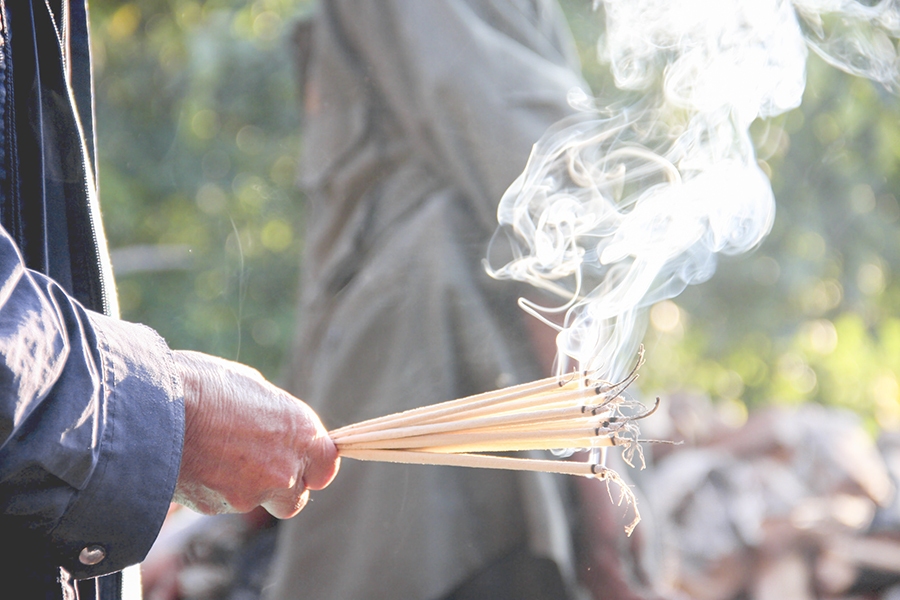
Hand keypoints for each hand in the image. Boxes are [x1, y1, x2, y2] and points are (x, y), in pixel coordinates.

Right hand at [171, 350, 338, 517]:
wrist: (153, 408)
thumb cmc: (203, 385)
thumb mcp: (251, 387)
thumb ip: (273, 416)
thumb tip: (274, 427)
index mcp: (301, 432)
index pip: (327, 467)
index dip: (313, 467)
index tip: (301, 461)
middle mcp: (285, 467)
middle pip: (295, 497)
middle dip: (279, 487)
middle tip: (254, 464)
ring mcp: (252, 492)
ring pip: (255, 501)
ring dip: (242, 486)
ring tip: (213, 453)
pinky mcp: (219, 507)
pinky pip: (222, 502)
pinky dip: (213, 488)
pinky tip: (195, 462)